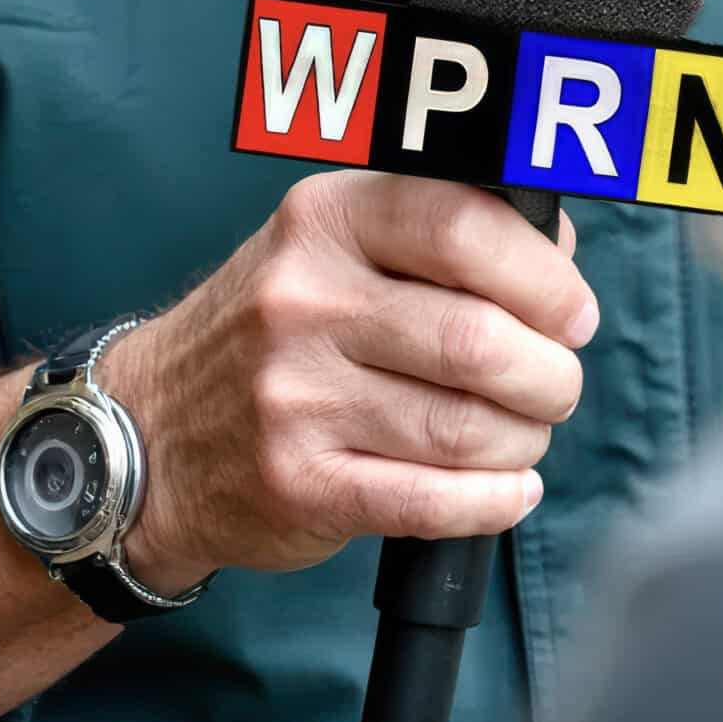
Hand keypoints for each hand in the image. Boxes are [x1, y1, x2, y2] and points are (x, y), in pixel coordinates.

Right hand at [99, 173, 596, 593]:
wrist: (149, 428)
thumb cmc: (274, 327)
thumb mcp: (333, 244)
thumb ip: (438, 233)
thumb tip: (558, 253)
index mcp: (327, 219)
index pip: (462, 226)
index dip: (543, 276)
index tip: (573, 310)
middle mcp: (305, 299)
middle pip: (477, 339)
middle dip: (549, 373)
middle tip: (557, 384)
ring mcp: (296, 396)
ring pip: (464, 427)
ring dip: (524, 440)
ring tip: (524, 435)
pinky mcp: (300, 483)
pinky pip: (431, 502)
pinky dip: (492, 502)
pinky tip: (508, 489)